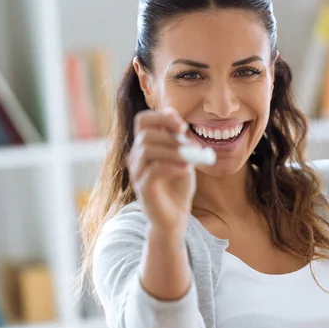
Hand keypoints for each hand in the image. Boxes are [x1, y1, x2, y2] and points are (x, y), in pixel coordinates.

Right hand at [127, 107, 195, 231]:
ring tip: (191, 160)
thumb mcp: (182, 156)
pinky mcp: (143, 188)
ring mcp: (137, 173)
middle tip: (192, 147)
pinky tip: (186, 170)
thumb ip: (177, 137)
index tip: (182, 126)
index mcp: (145, 146)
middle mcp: (136, 157)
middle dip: (171, 137)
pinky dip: (172, 167)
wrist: (176, 216)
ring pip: (147, 150)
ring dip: (173, 152)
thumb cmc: (178, 185)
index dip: (161, 117)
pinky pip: (153, 171)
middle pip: (145, 134)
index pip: (142, 120)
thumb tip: (172, 111)